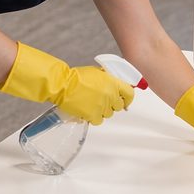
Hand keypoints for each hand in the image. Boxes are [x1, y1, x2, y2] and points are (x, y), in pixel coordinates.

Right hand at [0, 43, 133, 124]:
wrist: (63, 85)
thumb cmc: (77, 77)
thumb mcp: (97, 73)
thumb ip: (109, 80)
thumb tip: (115, 86)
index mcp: (113, 83)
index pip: (130, 94)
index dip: (128, 98)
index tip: (125, 100)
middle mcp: (110, 95)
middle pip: (119, 106)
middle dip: (112, 104)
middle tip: (103, 101)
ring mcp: (103, 106)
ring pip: (108, 114)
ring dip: (102, 111)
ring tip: (92, 104)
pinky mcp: (93, 115)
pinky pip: (99, 121)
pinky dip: (93, 117)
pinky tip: (87, 110)